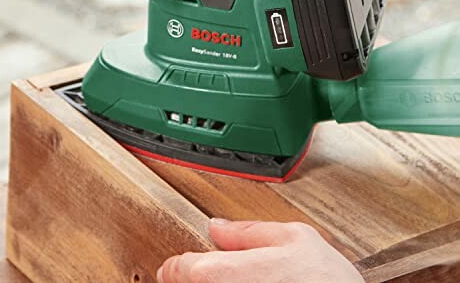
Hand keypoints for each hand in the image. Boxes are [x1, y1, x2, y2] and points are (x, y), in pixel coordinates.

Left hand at [157, 219, 363, 282]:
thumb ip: (249, 230)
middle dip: (190, 278)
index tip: (178, 265)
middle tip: (212, 272)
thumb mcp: (293, 237)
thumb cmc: (327, 282)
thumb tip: (217, 226)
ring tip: (233, 279)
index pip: (179, 270)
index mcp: (225, 274)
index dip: (176, 266)